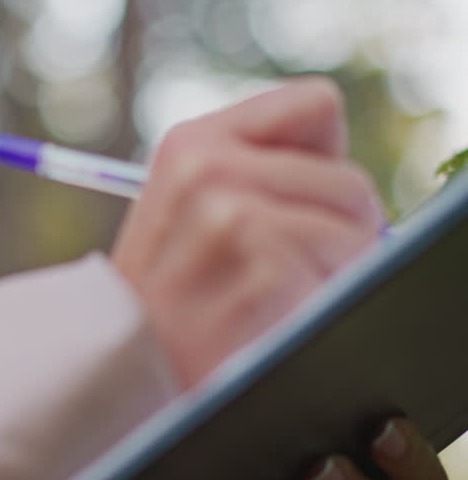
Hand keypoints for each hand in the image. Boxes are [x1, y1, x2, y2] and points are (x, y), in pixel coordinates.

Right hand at [112, 79, 385, 386]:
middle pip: (348, 180)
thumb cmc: (170, 304)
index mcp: (191, 143)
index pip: (316, 105)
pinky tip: (267, 324)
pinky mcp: (258, 264)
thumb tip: (353, 184)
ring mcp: (229, 213)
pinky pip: (339, 272)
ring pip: (352, 227)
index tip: (285, 209)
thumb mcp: (189, 216)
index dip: (318, 162)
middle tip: (282, 279)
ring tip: (272, 305)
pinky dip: (317, 306)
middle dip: (338, 232)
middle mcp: (207, 166)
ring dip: (332, 275)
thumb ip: (256, 175)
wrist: (125, 375)